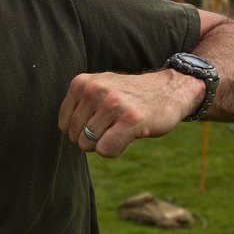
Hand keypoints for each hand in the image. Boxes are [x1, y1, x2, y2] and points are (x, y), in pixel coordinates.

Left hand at [58, 70, 200, 158]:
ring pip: (90, 145)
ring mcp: (113, 104)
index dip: (81, 132)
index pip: (63, 125)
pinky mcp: (131, 119)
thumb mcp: (98, 89)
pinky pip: (106, 150)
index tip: (100, 121)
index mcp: (81, 83)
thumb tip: (65, 133)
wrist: (169, 90)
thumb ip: (78, 105)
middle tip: (113, 126)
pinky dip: (115, 150)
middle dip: (92, 140)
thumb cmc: (130, 96)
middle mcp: (95, 90)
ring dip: (106, 143)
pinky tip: (129, 135)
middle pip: (76, 137)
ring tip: (122, 127)